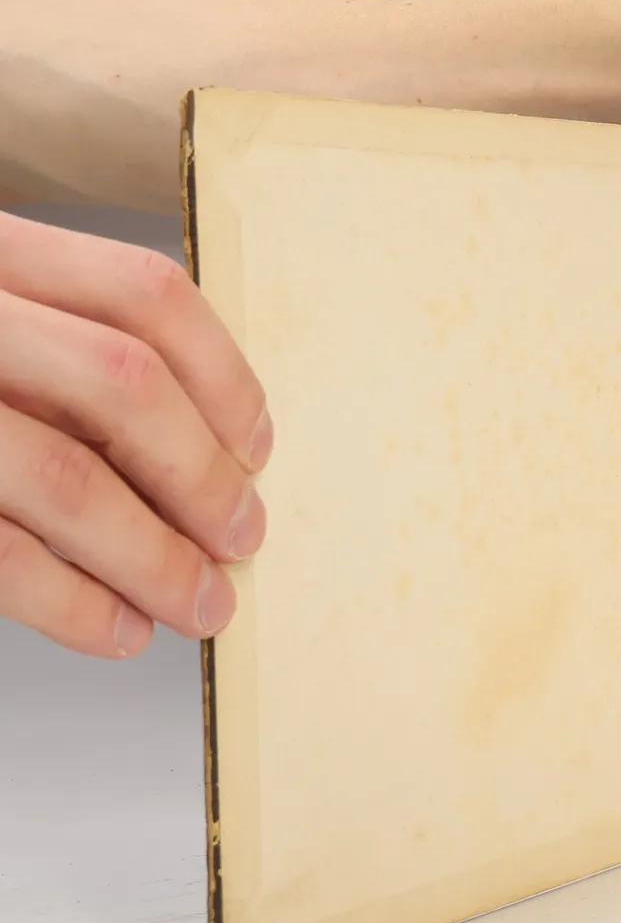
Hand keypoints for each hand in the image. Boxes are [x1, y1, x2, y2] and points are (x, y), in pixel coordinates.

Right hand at [0, 214, 270, 657]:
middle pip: (120, 385)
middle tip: (243, 540)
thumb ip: (58, 351)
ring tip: (200, 605)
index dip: (223, 375)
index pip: (144, 294)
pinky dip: (69, 601)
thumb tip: (207, 452)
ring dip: (150, 555)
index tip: (259, 447)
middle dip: (199, 477)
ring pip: (59, 475)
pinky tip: (116, 628)